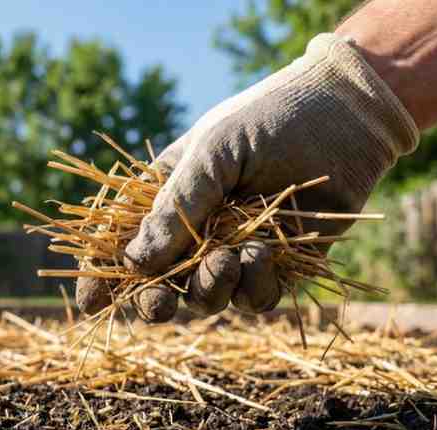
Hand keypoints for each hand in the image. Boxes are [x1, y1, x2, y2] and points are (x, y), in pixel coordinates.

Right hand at [77, 33, 418, 321]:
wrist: (347, 116)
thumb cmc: (270, 119)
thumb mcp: (213, 153)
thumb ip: (176, 209)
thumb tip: (131, 264)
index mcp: (168, 198)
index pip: (123, 244)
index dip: (102, 276)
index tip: (88, 302)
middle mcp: (197, 232)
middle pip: (159, 287)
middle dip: (153, 303)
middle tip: (158, 305)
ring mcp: (236, 251)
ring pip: (206, 299)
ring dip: (209, 288)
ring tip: (229, 257)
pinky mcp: (279, 267)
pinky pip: (255, 299)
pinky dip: (254, 285)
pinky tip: (263, 253)